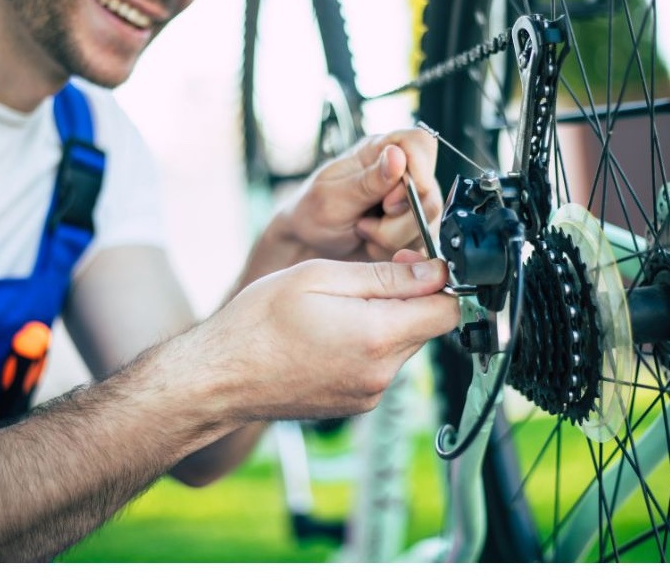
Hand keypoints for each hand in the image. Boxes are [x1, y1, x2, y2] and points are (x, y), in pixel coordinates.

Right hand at [196, 253, 459, 421]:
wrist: (221, 377)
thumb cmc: (259, 323)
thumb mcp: (321, 277)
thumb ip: (385, 275)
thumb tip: (434, 273)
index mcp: (378, 335)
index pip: (448, 309)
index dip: (437, 281)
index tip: (411, 264)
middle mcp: (381, 372)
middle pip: (426, 327)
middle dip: (408, 299)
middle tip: (364, 281)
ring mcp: (369, 394)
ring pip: (403, 346)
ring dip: (385, 322)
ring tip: (337, 309)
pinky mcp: (356, 404)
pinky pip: (380, 367)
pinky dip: (367, 346)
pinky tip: (330, 334)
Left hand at [272, 127, 441, 262]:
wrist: (307, 246)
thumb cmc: (312, 213)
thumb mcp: (332, 197)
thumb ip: (368, 180)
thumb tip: (398, 155)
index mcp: (379, 151)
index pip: (420, 144)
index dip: (416, 171)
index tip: (389, 200)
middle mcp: (401, 173)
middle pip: (429, 192)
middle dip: (397, 219)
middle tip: (365, 223)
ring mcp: (410, 203)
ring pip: (427, 223)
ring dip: (392, 238)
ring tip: (364, 232)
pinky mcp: (412, 230)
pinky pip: (422, 244)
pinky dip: (395, 252)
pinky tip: (372, 245)